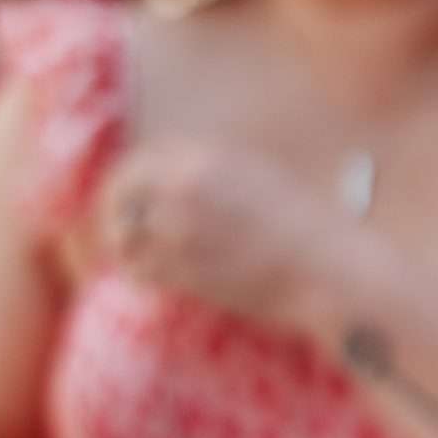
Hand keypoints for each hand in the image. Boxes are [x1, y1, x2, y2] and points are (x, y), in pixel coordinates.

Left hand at [98, 141, 344, 322]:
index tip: (127, 200)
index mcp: (204, 158)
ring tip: (132, 258)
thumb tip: (173, 182)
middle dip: (113, 214)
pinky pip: (141, 270)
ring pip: (125, 237)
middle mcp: (186, 189)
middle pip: (120, 195)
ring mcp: (183, 231)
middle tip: (117, 232)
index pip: (137, 163)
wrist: (324, 269)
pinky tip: (148, 279)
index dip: (125, 183)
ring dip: (125, 249)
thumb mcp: (256, 177)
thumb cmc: (302, 227)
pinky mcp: (187, 272)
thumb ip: (210, 172)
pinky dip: (139, 274)